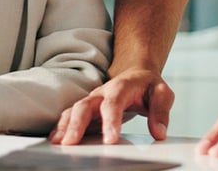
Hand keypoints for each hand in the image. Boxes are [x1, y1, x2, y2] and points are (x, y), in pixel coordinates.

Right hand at [50, 68, 173, 144]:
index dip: (110, 121)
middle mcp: (102, 93)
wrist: (136, 75)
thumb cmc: (148, 86)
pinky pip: (69, 117)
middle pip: (85, 105)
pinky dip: (61, 127)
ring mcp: (91, 101)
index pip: (114, 103)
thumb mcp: (162, 93)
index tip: (110, 141)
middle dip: (77, 124)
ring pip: (73, 111)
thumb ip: (161, 111)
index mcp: (121, 87)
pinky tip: (55, 140)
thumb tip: (159, 132)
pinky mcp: (85, 110)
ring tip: (59, 143)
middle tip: (72, 143)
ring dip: (65, 126)